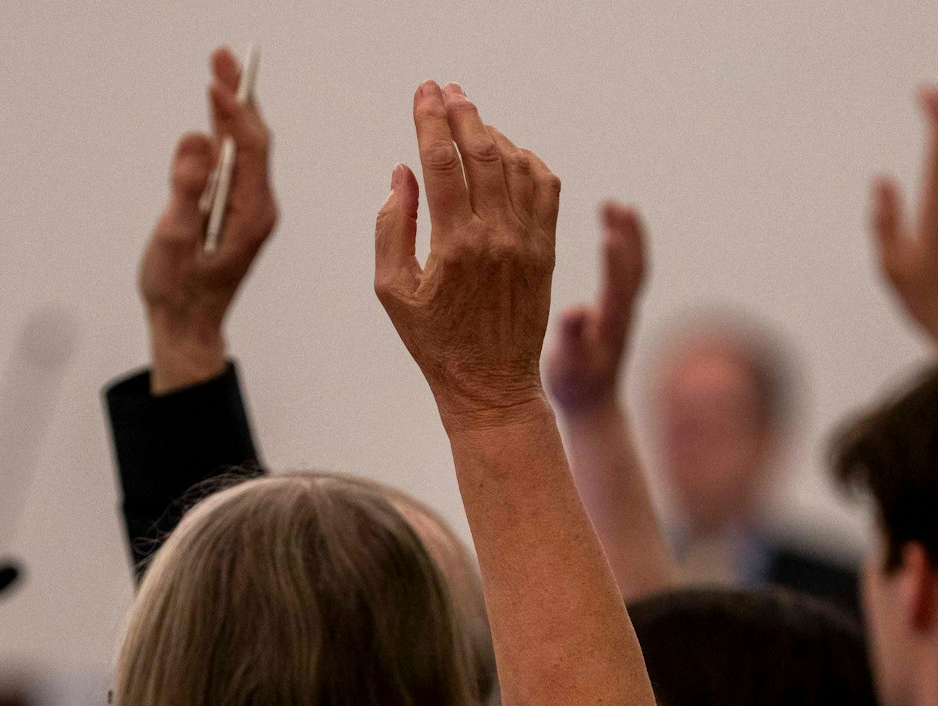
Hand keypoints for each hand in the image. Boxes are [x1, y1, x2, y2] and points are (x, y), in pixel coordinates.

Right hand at [139, 46, 277, 393]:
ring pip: (246, 149)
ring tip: (219, 70)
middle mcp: (258, 208)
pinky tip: (214, 114)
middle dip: (239, 97)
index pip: (252, 149)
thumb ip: (186, 191)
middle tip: (224, 56)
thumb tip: (197, 141)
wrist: (187, 328)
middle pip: (255, 141)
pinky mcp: (234, 212)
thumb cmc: (179, 292)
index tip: (217, 81)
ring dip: (232, 109)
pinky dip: (224, 133)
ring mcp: (248, 210)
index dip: (235, 112)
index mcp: (252, 215)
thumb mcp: (176, 241)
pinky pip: (235, 164)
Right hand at [375, 82, 561, 430]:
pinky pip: (546, 190)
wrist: (490, 385)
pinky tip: (511, 152)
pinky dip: (529, 162)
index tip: (423, 92)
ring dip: (493, 134)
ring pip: (515, 166)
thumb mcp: (392, 291)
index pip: (441, 164)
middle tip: (447, 89)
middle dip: (462, 114)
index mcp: (453, 245)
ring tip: (472, 117)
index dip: (430, 121)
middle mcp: (496, 237)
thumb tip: (402, 172)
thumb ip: (391, 227)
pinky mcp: (547, 251)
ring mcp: (527, 242)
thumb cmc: (434, 342)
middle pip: (482, 154)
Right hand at [545, 202, 647, 417]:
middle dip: (627, 235)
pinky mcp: (621, 310)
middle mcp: (625, 313)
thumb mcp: (568, 366)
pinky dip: (626, 247)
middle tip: (615, 205)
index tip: (610, 230)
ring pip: (634, 266)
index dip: (616, 260)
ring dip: (629, 234)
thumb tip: (578, 310)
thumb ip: (573, 338)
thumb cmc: (575, 387)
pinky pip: (628, 271)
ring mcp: (626, 311)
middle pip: (633, 268)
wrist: (594, 405)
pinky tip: (614, 231)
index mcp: (611, 324)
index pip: (618, 287)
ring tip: (617, 206)